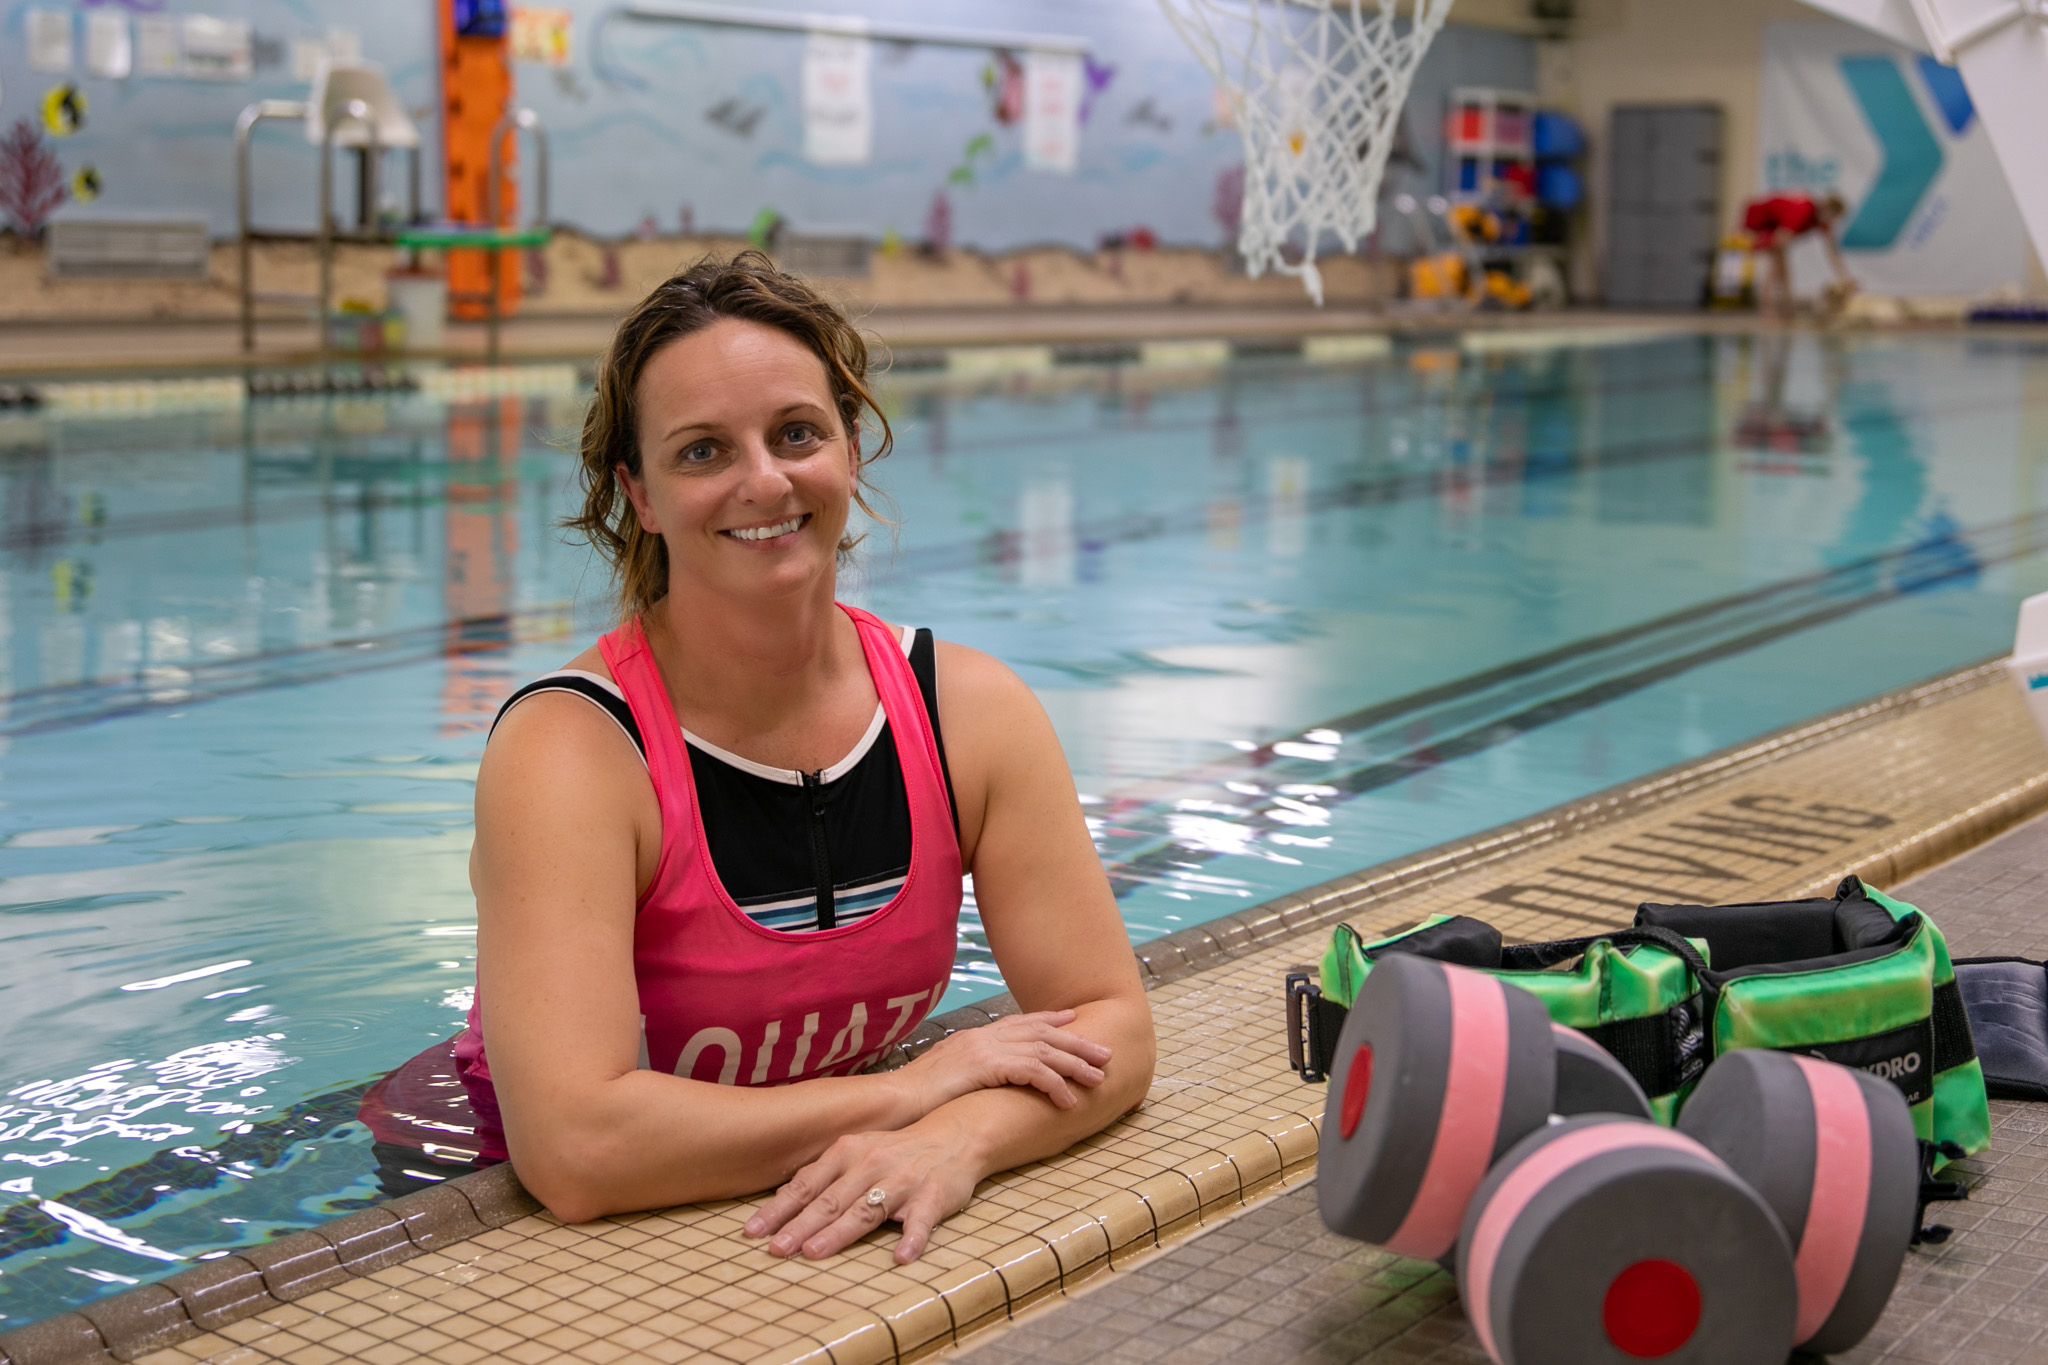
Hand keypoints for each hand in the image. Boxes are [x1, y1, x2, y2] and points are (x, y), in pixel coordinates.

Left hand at [743, 1118, 978, 1262]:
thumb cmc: (898, 1149)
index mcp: (848, 1152)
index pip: (807, 1184)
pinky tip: (901, 1257)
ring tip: (815, 1252)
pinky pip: (921, 1221)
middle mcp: (871, 1164)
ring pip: (866, 1210)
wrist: (954, 1135)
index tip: (752, 1231)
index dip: (779, 1208)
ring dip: (839, 1232)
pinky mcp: (933, 1197)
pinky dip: (912, 1239)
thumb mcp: (858, 1151)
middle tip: (776, 1249)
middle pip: (830, 1200)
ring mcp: (902, 1181)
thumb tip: (783, 1199)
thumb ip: (825, 1174)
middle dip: (799, 1226)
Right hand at [898, 1008, 1110, 1115]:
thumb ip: (967, 1074)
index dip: (1049, 1020)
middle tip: (1104, 1053)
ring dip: (1075, 1065)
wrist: (892, 1101)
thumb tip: (979, 1082)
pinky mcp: (987, 1066)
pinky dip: (1055, 1085)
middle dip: (1076, 1043)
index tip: (1073, 1019)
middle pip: (1041, 1033)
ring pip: (1044, 1051)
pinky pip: (1033, 1072)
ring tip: (1098, 1080)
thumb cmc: (914, 1098)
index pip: (1019, 1023)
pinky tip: (1069, 1101)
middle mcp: (983, 1037)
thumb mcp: (945, 1078)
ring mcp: (985, 1049)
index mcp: (974, 1038)